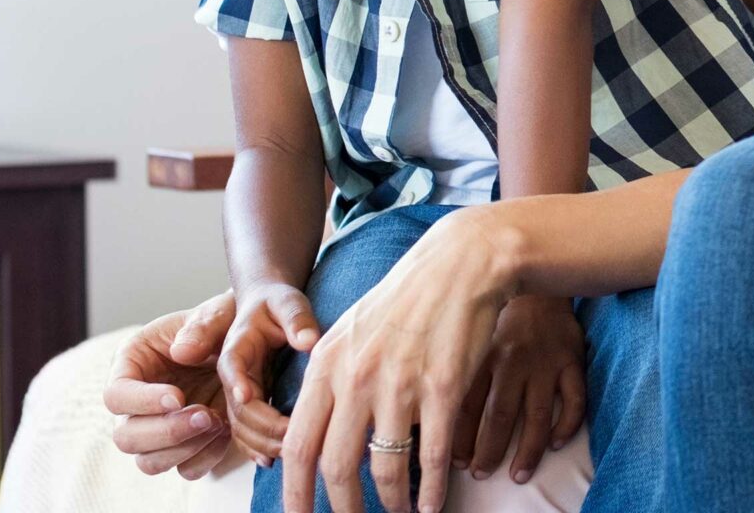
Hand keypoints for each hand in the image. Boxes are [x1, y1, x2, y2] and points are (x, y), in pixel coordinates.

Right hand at [102, 290, 237, 478]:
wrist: (254, 346)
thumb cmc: (226, 323)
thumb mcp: (218, 314)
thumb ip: (201, 327)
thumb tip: (180, 352)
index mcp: (132, 364)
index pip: (116, 395)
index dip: (142, 402)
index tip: (178, 397)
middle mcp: (137, 402)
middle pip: (126, 437)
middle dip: (166, 432)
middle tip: (206, 415)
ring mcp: (159, 429)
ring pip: (149, 462)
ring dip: (184, 449)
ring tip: (219, 422)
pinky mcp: (185, 446)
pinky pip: (185, 470)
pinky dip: (205, 459)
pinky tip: (226, 433)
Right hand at [217, 279, 323, 465]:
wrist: (268, 307)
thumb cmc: (278, 303)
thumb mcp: (287, 302)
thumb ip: (297, 318)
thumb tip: (309, 341)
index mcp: (237, 347)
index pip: (232, 367)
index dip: (238, 383)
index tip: (249, 396)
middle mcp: (232, 375)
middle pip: (237, 407)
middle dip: (261, 425)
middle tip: (291, 436)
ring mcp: (238, 393)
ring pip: (239, 427)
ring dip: (260, 442)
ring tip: (290, 452)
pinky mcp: (248, 405)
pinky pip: (245, 433)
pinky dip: (256, 448)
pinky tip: (273, 460)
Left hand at [282, 206, 517, 512]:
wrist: (458, 264)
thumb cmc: (403, 300)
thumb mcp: (348, 333)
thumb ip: (327, 381)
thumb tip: (310, 433)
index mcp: (326, 367)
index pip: (298, 446)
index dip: (295, 494)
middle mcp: (356, 378)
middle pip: (337, 468)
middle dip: (343, 510)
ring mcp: (400, 384)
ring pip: (386, 468)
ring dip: (391, 503)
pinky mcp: (442, 387)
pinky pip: (432, 454)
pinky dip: (432, 489)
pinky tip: (432, 505)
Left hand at [452, 295, 585, 482]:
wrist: (536, 282)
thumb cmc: (497, 314)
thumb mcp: (469, 335)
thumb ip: (453, 370)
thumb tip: (426, 413)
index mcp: (483, 355)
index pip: (466, 406)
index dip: (458, 438)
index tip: (453, 463)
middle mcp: (514, 360)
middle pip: (500, 416)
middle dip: (488, 451)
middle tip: (480, 474)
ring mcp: (545, 362)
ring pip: (537, 414)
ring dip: (527, 450)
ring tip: (518, 475)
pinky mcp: (572, 360)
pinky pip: (575, 398)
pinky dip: (568, 424)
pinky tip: (557, 444)